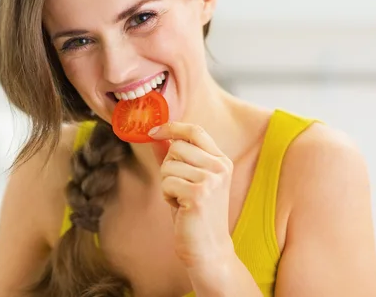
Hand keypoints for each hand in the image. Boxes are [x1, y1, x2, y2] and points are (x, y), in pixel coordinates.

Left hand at [149, 122, 234, 268]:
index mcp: (221, 161)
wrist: (209, 249)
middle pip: (177, 147)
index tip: (154, 130)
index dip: (172, 127)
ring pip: (168, 165)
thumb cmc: (196, 215)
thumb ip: (175, 157)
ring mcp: (211, 180)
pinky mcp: (198, 194)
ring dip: (167, 183)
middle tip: (177, 186)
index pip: (196, 130)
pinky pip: (166, 183)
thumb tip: (157, 136)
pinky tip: (180, 207)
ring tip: (181, 199)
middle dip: (167, 166)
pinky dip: (167, 195)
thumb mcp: (188, 180)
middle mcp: (220, 167)